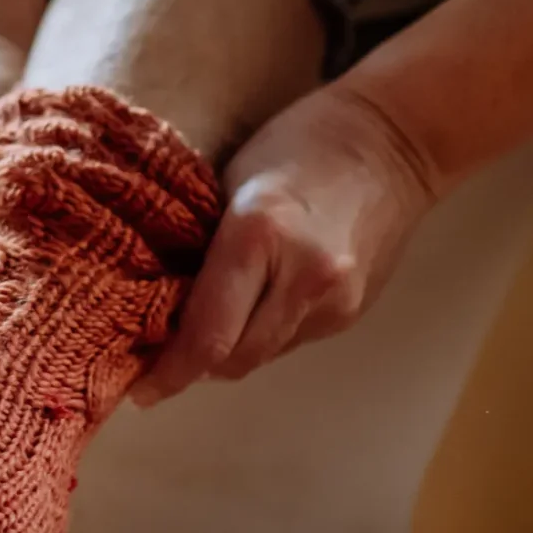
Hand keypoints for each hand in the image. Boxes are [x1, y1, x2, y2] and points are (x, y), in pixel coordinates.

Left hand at [132, 86, 441, 405]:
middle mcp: (302, 278)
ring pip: (261, 356)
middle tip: (159, 356)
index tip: (139, 391)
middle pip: (234, 360)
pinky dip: (261, 334)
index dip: (168, 373)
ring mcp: (335, 301)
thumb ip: (200, 249)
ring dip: (228, 352)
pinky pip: (290, 341)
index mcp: (258, 236)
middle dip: (192, 366)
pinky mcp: (352, 311)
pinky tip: (250, 306)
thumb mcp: (230, 183)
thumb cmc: (298, 144)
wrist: (393, 141)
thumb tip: (160, 310)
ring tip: (201, 328)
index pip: (207, 336)